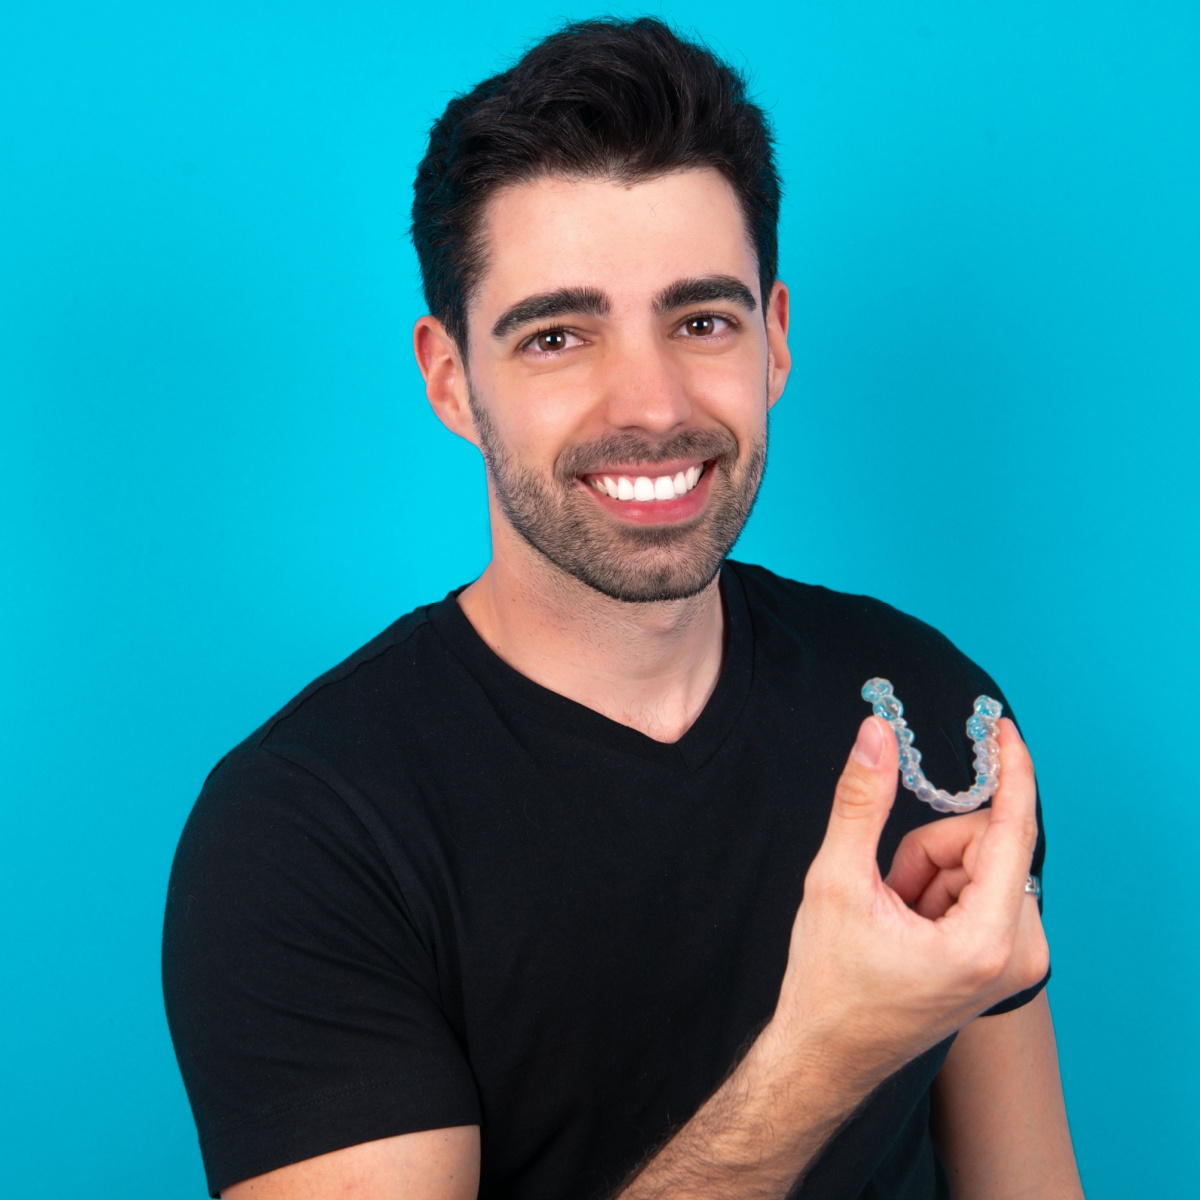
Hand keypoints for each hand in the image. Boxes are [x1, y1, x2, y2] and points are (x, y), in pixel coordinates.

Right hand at [767, 716, 1048, 1095]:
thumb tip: (875, 734)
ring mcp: (1016, 961)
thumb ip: (860, 801)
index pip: (1011, 831)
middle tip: (888, 889)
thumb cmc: (829, 981)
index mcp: (985, 940)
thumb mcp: (836, 881)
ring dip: (929, 872)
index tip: (1001, 726)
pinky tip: (908, 928)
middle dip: (929, 851)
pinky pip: (981, 887)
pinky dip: (938, 891)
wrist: (827, 1054)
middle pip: (985, 843)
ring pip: (979, 862)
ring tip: (893, 917)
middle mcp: (1019, 953)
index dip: (1011, 771)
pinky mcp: (1006, 961)